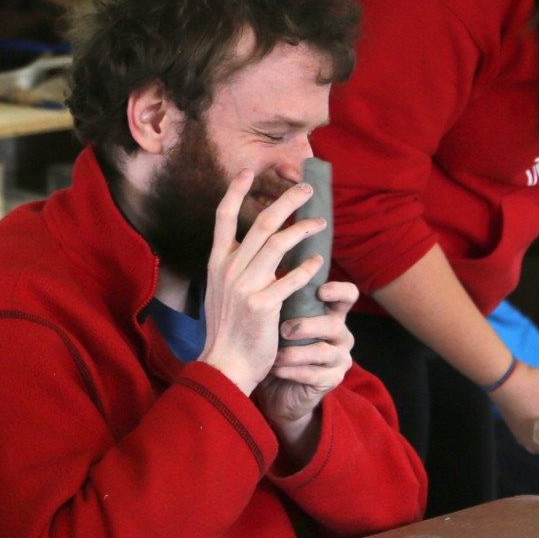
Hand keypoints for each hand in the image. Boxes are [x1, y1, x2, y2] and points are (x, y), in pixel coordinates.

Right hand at [200, 171, 326, 396]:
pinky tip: (319, 262)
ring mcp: (244, 286)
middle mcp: (228, 269)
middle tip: (306, 189)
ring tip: (321, 223)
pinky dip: (307, 268)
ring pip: (278, 244)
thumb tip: (256, 247)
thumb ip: (235, 268)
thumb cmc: (227, 330)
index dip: (235, 191)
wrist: (224, 365)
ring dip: (303, 229)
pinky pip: (291, 279)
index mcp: (216, 263)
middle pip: (260, 223)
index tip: (249, 172)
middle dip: (286, 201)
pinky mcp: (263, 305)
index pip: (222, 218)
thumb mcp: (221, 292)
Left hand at [258, 280, 357, 462]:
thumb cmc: (276, 348)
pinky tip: (275, 368)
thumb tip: (267, 268)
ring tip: (275, 355)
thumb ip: (282, 298)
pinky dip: (291, 371)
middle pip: (334, 324)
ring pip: (323, 351)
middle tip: (283, 329)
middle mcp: (341, 335)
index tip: (319, 291)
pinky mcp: (332, 381)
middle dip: (307, 326)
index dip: (339, 290)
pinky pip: (314, 374)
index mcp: (331, 314)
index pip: (348, 295)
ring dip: (295, 353)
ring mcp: (339, 359)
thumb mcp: (279, 320)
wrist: (276, 389)